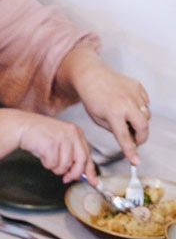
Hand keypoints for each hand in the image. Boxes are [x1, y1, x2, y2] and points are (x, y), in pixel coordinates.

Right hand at [17, 112, 96, 183]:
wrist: (24, 127)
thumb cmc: (40, 137)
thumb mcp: (61, 144)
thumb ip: (72, 157)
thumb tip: (78, 174)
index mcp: (77, 133)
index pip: (88, 155)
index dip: (90, 171)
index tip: (92, 181)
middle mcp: (72, 133)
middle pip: (80, 162)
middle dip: (73, 174)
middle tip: (65, 178)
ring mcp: (62, 138)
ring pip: (65, 165)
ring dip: (55, 168)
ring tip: (48, 159)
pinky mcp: (52, 143)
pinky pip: (52, 164)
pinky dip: (46, 164)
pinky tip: (43, 155)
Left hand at [58, 48, 149, 165]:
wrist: (91, 76)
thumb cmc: (92, 99)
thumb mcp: (99, 120)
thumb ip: (116, 130)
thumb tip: (129, 139)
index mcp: (113, 113)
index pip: (125, 138)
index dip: (131, 152)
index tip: (136, 161)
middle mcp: (126, 103)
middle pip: (143, 126)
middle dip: (141, 138)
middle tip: (135, 141)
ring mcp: (134, 93)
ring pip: (146, 115)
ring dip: (140, 123)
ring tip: (128, 123)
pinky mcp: (138, 86)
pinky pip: (145, 103)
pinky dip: (140, 110)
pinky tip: (129, 109)